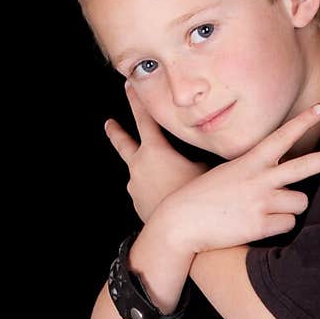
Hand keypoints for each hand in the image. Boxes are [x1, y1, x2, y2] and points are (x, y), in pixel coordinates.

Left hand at [104, 82, 208, 222]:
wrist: (178, 232)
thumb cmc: (194, 197)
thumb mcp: (206, 167)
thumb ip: (201, 155)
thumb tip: (210, 147)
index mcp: (154, 151)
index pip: (144, 118)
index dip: (136, 100)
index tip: (129, 85)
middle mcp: (138, 167)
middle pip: (123, 143)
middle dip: (116, 132)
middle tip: (109, 123)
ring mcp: (135, 187)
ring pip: (137, 172)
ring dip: (146, 171)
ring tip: (163, 178)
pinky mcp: (138, 204)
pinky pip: (144, 191)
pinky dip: (153, 190)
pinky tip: (167, 196)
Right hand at [150, 103, 319, 254]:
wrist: (181, 222)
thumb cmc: (204, 198)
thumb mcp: (229, 175)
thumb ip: (257, 173)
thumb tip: (283, 182)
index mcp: (251, 161)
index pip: (282, 136)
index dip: (302, 121)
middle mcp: (260, 178)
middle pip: (305, 167)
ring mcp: (262, 201)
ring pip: (300, 203)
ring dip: (288, 209)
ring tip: (264, 211)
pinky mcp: (262, 225)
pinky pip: (288, 226)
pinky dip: (277, 228)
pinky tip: (256, 226)